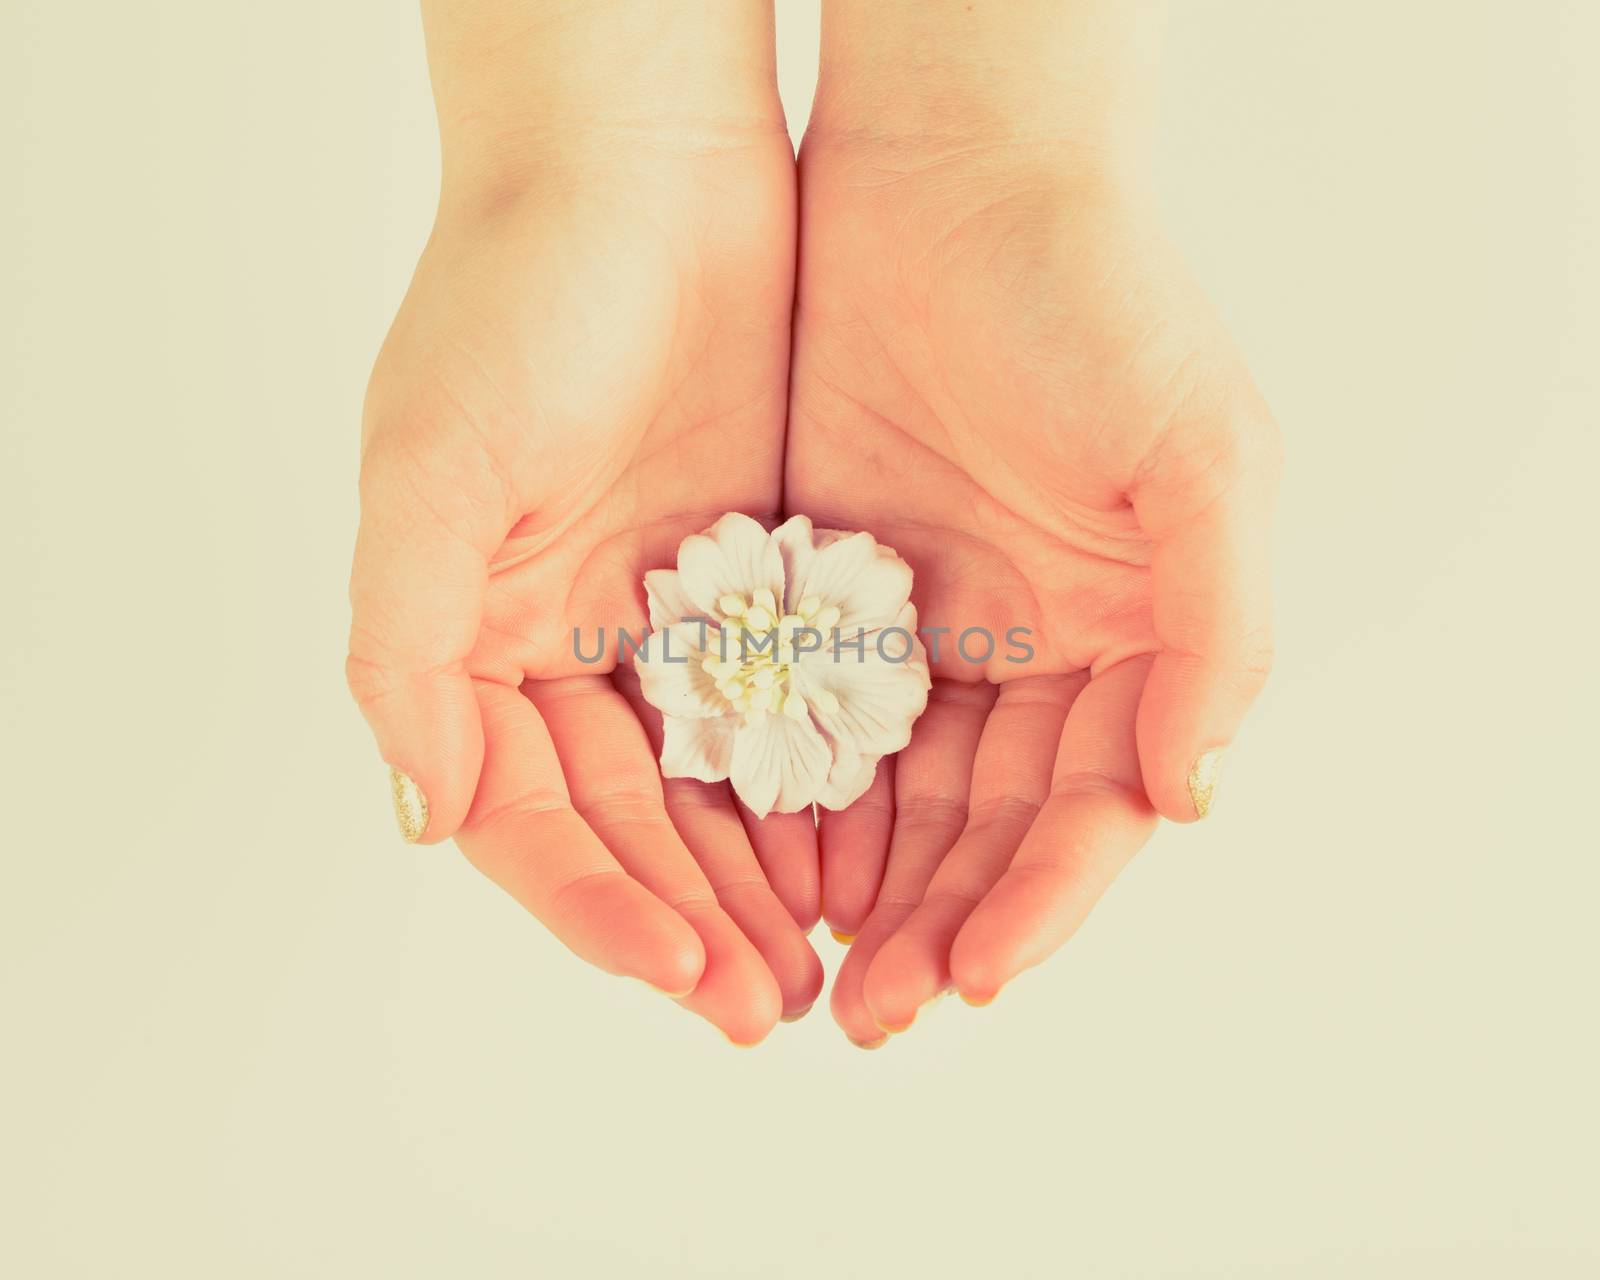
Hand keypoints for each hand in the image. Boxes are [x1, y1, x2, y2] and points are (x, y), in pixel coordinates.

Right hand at [347, 4, 820, 1042]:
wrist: (645, 169)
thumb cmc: (519, 296)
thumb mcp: (433, 470)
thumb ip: (408, 647)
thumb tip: (419, 818)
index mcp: (477, 637)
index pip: (534, 816)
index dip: (603, 905)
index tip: (685, 973)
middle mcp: (569, 640)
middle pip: (633, 821)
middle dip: (697, 919)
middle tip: (772, 1006)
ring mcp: (667, 613)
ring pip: (715, 781)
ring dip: (760, 873)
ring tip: (824, 958)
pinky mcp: (758, 571)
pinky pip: (791, 703)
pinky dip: (818, 779)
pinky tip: (861, 843)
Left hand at [788, 11, 1279, 1040]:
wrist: (951, 178)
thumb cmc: (1097, 297)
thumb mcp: (1199, 456)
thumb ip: (1216, 630)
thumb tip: (1193, 797)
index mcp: (1132, 635)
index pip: (1087, 806)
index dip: (1038, 901)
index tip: (976, 977)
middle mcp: (1035, 646)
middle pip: (985, 824)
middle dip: (936, 922)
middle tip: (872, 1012)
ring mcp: (930, 622)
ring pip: (894, 789)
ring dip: (861, 881)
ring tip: (811, 968)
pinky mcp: (830, 585)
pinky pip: (808, 714)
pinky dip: (790, 791)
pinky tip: (760, 857)